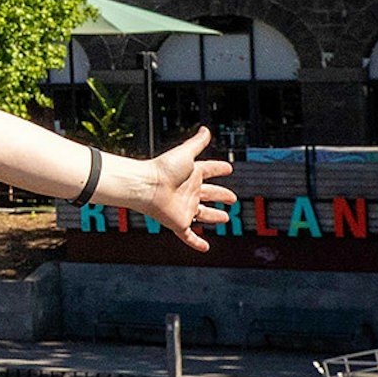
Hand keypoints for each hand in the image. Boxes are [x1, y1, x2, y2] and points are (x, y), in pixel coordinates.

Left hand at [108, 127, 236, 251]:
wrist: (145, 186)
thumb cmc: (162, 169)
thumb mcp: (185, 153)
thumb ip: (197, 142)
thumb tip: (206, 128)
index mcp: (192, 174)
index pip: (209, 170)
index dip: (218, 169)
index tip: (228, 169)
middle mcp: (189, 191)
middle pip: (210, 194)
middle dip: (221, 195)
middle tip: (232, 198)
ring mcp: (184, 208)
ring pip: (203, 215)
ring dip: (214, 217)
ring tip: (226, 218)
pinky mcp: (179, 222)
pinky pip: (189, 235)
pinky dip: (196, 242)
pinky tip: (205, 248)